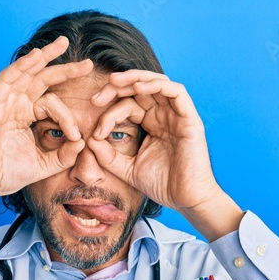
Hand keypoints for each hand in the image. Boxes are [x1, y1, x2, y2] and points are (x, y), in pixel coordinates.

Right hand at [0, 36, 91, 200]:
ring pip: (24, 73)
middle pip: (41, 79)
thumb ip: (64, 155)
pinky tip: (35, 57)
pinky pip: (6, 80)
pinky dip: (20, 67)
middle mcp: (15, 105)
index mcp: (26, 116)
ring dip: (43, 57)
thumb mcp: (43, 165)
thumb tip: (82, 141)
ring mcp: (3, 103)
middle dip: (64, 68)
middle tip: (87, 63)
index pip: (52, 104)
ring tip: (61, 44)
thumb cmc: (5, 174)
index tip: (76, 135)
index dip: (67, 117)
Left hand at [86, 71, 242, 238]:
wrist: (186, 200)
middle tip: (97, 97)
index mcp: (152, 124)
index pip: (128, 105)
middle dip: (117, 87)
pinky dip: (156, 85)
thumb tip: (89, 140)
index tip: (96, 130)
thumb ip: (108, 156)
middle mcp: (164, 116)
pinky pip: (176, 92)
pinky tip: (138, 88)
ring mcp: (177, 115)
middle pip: (140, 88)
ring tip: (114, 82)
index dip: (109, 111)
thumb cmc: (162, 186)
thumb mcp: (127, 169)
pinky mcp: (189, 118)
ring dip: (135, 78)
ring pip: (157, 83)